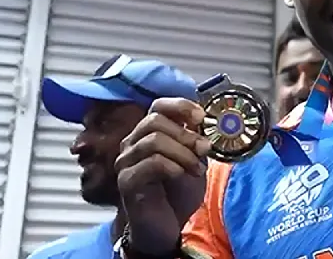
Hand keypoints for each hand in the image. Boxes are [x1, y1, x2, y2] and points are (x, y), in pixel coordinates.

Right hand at [115, 98, 211, 253]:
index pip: (158, 106)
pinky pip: (151, 163)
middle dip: (185, 133)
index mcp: (149, 133)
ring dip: (182, 153)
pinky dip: (172, 166)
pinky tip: (181, 175)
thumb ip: (196, 140)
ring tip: (196, 169)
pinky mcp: (127, 182)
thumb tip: (206, 121)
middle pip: (154, 120)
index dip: (181, 106)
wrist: (168, 227)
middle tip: (204, 149)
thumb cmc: (178, 193)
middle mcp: (133, 143)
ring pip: (153, 141)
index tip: (201, 117)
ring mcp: (126, 162)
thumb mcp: (193, 160)